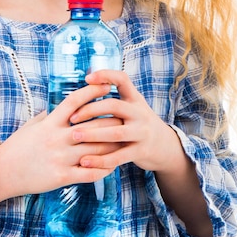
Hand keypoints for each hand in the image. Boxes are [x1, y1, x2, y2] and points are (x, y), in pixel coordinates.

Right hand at [0, 82, 122, 208]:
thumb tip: (68, 103)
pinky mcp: (61, 176)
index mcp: (50, 122)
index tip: (108, 86)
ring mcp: (60, 158)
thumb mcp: (33, 124)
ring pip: (95, 149)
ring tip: (126, 140)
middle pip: (93, 125)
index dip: (93, 91)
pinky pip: (89, 173)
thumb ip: (51, 113)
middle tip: (126, 115)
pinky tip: (113, 165)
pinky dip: (103, 168)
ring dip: (113, 145)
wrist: (3, 172)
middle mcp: (57, 138)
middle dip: (112, 120)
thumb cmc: (19, 145)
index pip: (75, 101)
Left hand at [68, 70, 182, 173]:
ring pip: (115, 132)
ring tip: (74, 136)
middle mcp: (140, 113)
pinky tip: (84, 161)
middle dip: (90, 110)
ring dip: (93, 134)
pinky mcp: (141, 151)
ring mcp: (142, 132)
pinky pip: (119, 156)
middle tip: (72, 118)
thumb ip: (115, 99)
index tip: (87, 78)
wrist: (164, 146)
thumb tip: (87, 83)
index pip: (122, 79)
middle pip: (114, 105)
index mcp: (135, 99)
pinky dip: (101, 160)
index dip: (106, 75)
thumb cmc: (138, 123)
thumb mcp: (132, 107)